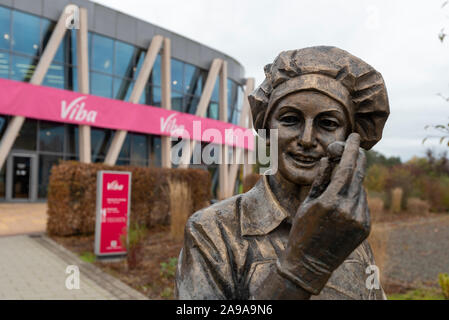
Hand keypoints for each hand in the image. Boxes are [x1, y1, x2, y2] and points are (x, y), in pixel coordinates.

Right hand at [277, 133, 370, 294]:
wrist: (310, 262)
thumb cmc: (303, 229)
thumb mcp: (307, 202)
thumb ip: (321, 179)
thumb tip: (330, 158)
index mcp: (330, 201)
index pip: (346, 168)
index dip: (350, 150)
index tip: (353, 137)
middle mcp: (348, 210)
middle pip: (358, 175)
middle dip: (357, 158)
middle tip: (355, 146)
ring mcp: (359, 220)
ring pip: (360, 188)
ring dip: (353, 179)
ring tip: (340, 181)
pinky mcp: (365, 227)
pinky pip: (362, 203)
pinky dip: (355, 195)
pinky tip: (343, 199)